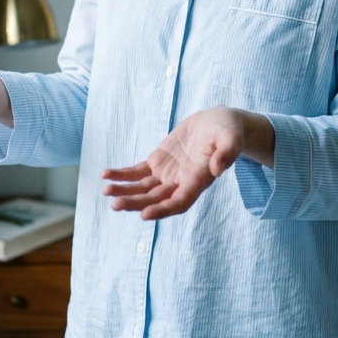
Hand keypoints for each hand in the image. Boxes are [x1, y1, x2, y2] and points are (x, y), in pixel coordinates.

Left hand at [101, 106, 273, 219]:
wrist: (217, 123)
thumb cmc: (228, 131)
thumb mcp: (232, 137)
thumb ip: (227, 152)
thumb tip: (218, 168)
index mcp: (198, 180)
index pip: (179, 202)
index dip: (162, 210)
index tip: (144, 215)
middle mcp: (181, 182)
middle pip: (155, 199)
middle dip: (135, 203)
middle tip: (115, 204)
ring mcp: (167, 174)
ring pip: (142, 189)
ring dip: (124, 191)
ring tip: (106, 190)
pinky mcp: (158, 163)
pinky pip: (137, 172)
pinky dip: (122, 175)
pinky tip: (106, 175)